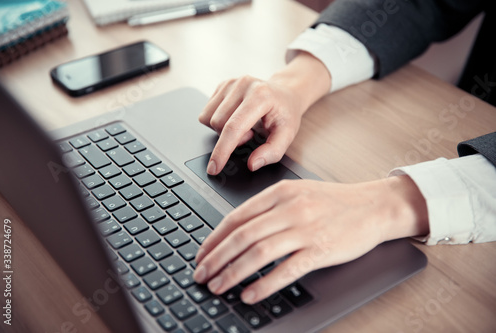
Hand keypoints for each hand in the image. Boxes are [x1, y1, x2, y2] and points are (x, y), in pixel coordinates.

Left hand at [193, 176, 427, 303]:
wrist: (373, 205)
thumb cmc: (334, 201)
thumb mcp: (297, 193)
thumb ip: (268, 208)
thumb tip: (236, 230)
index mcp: (280, 193)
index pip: (237, 217)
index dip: (214, 238)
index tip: (202, 254)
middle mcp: (290, 209)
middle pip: (242, 236)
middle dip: (216, 258)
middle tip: (201, 274)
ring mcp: (306, 229)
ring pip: (259, 253)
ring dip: (233, 272)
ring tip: (218, 286)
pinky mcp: (321, 250)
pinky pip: (286, 270)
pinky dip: (264, 284)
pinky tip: (250, 294)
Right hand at [199, 75, 304, 174]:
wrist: (285, 92)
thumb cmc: (285, 113)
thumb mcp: (287, 135)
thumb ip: (272, 152)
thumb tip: (252, 164)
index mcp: (261, 95)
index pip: (233, 127)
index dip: (222, 151)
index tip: (214, 168)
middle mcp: (243, 85)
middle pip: (218, 124)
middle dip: (230, 138)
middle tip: (250, 134)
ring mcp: (231, 83)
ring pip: (209, 119)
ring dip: (224, 130)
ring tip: (244, 125)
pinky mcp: (222, 85)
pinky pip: (207, 112)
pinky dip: (219, 122)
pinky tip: (235, 118)